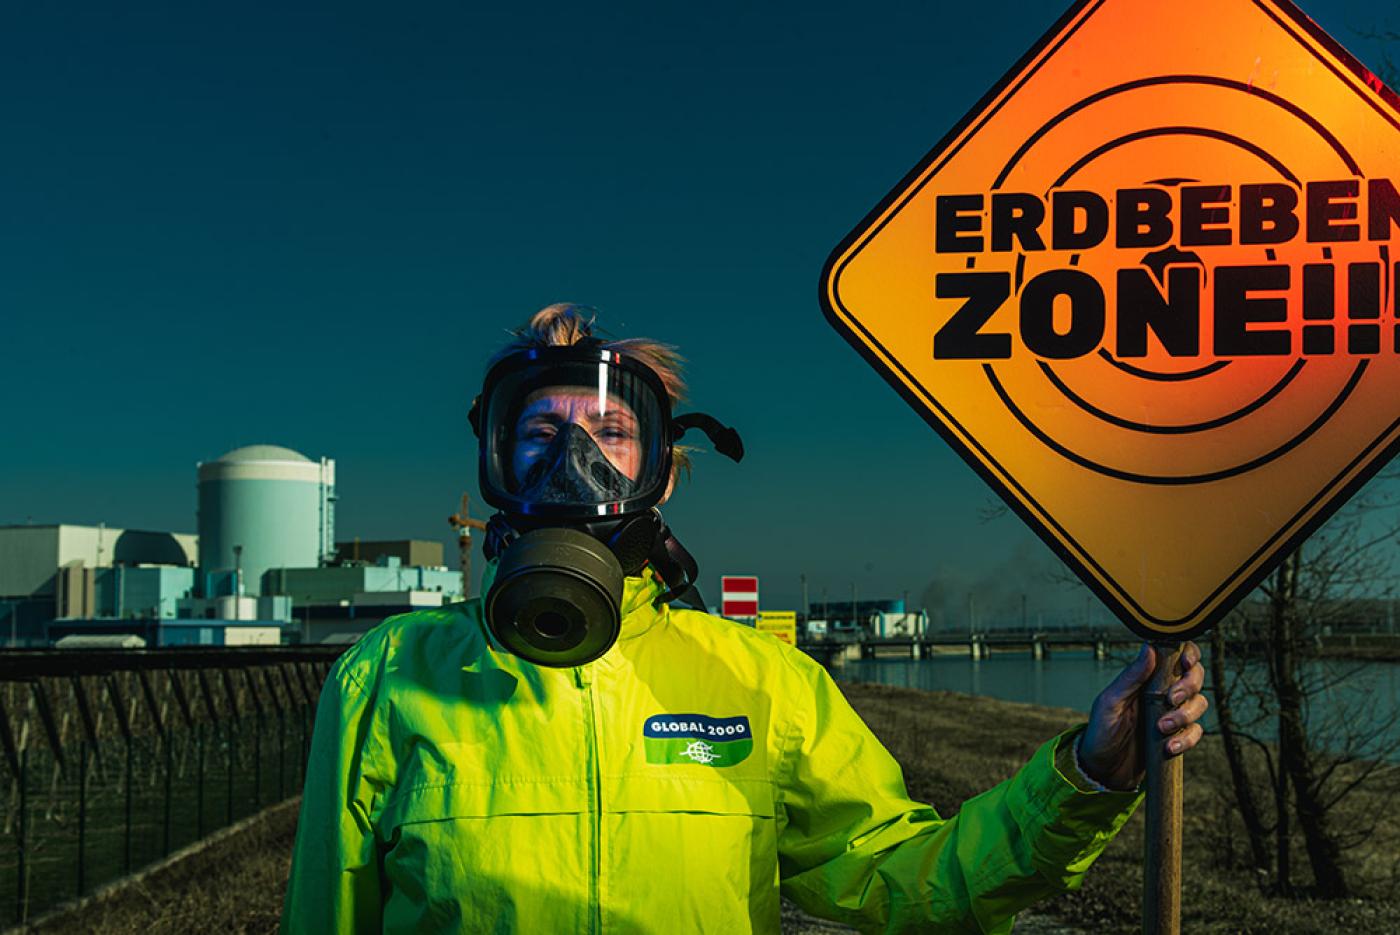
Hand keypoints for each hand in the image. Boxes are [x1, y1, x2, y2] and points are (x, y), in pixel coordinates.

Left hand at [1077, 642, 1207, 790]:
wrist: (1102, 768)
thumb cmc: (1101, 730)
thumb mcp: (1111, 701)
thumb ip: (1132, 676)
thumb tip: (1149, 647)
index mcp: (1146, 678)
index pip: (1176, 656)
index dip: (1189, 654)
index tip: (1186, 663)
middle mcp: (1162, 692)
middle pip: (1195, 677)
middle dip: (1189, 686)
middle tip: (1171, 699)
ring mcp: (1172, 714)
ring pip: (1199, 704)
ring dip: (1185, 715)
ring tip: (1162, 727)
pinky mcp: (1178, 736)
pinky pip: (1195, 732)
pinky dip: (1187, 739)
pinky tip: (1169, 746)